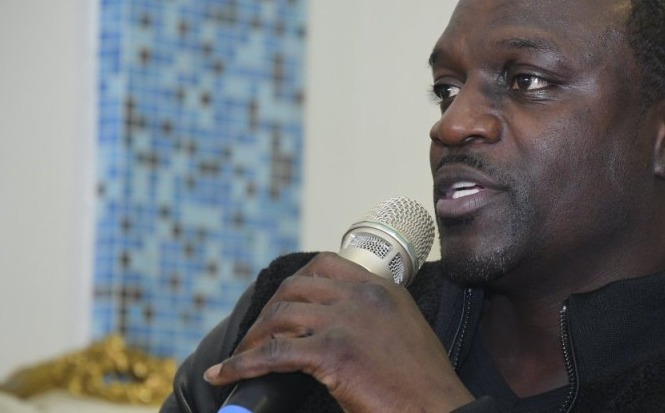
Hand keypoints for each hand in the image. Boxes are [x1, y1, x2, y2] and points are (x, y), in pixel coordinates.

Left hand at [203, 252, 474, 412]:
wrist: (439, 409)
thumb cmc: (423, 385)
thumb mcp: (405, 332)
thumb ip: (374, 318)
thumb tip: (336, 328)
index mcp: (382, 288)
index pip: (326, 265)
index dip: (296, 283)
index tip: (283, 303)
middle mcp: (363, 296)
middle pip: (295, 288)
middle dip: (269, 312)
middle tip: (257, 338)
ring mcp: (346, 321)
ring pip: (280, 317)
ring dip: (253, 339)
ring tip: (241, 358)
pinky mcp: (332, 352)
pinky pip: (272, 353)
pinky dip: (242, 364)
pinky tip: (226, 374)